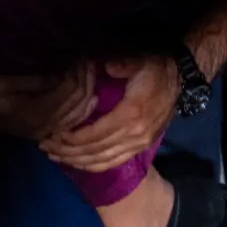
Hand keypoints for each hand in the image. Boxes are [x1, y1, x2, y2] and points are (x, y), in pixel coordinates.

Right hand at [0, 65, 95, 140]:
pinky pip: (69, 119)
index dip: (80, 72)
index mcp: (34, 115)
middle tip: (91, 58)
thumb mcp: (5, 81)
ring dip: (86, 90)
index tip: (85, 53)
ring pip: (77, 113)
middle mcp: (42, 127)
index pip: (70, 93)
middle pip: (78, 103)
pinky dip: (80, 105)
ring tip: (89, 68)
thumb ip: (36, 80)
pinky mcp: (40, 129)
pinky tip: (87, 92)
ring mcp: (42, 130)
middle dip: (87, 80)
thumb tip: (64, 71)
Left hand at [40, 54, 178, 170]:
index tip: (54, 135)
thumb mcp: (140, 61)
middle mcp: (134, 135)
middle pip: (95, 152)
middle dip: (68, 152)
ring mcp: (139, 144)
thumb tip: (105, 66)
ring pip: (103, 161)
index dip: (72, 138)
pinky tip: (80, 163)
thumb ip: (122, 64)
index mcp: (131, 115)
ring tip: (56, 157)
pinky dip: (94, 165)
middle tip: (45, 148)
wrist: (181, 80)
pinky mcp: (141, 147)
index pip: (95, 134)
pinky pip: (114, 162)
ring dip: (78, 162)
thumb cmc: (156, 69)